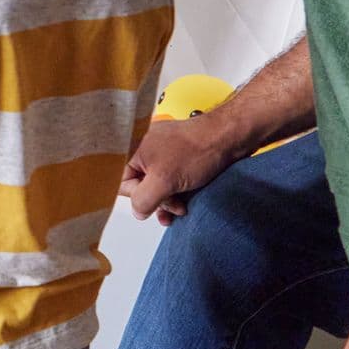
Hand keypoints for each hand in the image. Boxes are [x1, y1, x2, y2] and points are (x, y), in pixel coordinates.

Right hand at [120, 114, 243, 225]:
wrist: (227, 138)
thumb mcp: (164, 180)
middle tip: (175, 204)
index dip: (139, 196)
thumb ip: (143, 199)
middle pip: (139, 186)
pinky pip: (168, 181)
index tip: (155, 198)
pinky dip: (175, 194)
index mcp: (133, 148)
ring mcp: (160, 154)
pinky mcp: (175, 159)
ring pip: (155, 186)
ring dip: (168, 201)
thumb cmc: (197, 150)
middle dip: (157, 201)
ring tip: (182, 207)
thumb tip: (137, 211)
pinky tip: (183, 202)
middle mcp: (144, 150)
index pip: (121, 182)